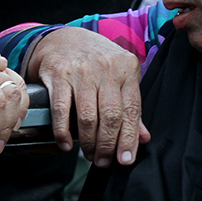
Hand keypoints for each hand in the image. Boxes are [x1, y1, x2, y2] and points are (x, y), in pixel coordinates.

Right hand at [28, 26, 149, 166]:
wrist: (65, 39)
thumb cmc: (97, 62)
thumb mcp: (120, 77)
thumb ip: (131, 107)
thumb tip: (143, 138)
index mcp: (127, 68)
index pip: (131, 110)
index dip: (129, 139)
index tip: (125, 159)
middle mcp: (106, 68)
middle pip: (110, 116)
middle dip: (107, 145)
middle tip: (103, 161)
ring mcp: (81, 71)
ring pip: (87, 117)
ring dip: (88, 143)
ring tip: (89, 155)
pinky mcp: (58, 74)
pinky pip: (62, 110)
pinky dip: (63, 132)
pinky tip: (66, 145)